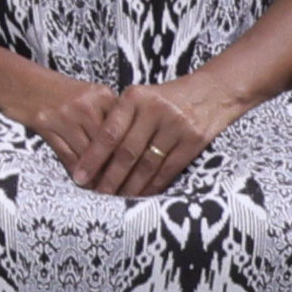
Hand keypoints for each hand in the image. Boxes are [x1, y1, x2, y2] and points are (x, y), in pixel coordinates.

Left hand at [37, 70, 206, 202]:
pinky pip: (168, 169)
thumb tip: (92, 157)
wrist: (211, 92)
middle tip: (97, 195)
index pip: (109, 132)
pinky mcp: (192, 140)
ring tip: (118, 199)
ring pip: (147, 164)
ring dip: (131, 186)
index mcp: (135, 97)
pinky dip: (154, 185)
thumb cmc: (166, 99)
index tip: (79, 177)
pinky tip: (142, 195)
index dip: (93, 157)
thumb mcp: (141, 98)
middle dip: (110, 178)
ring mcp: (175, 125)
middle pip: (127, 152)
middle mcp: (154, 109)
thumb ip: (120, 120)